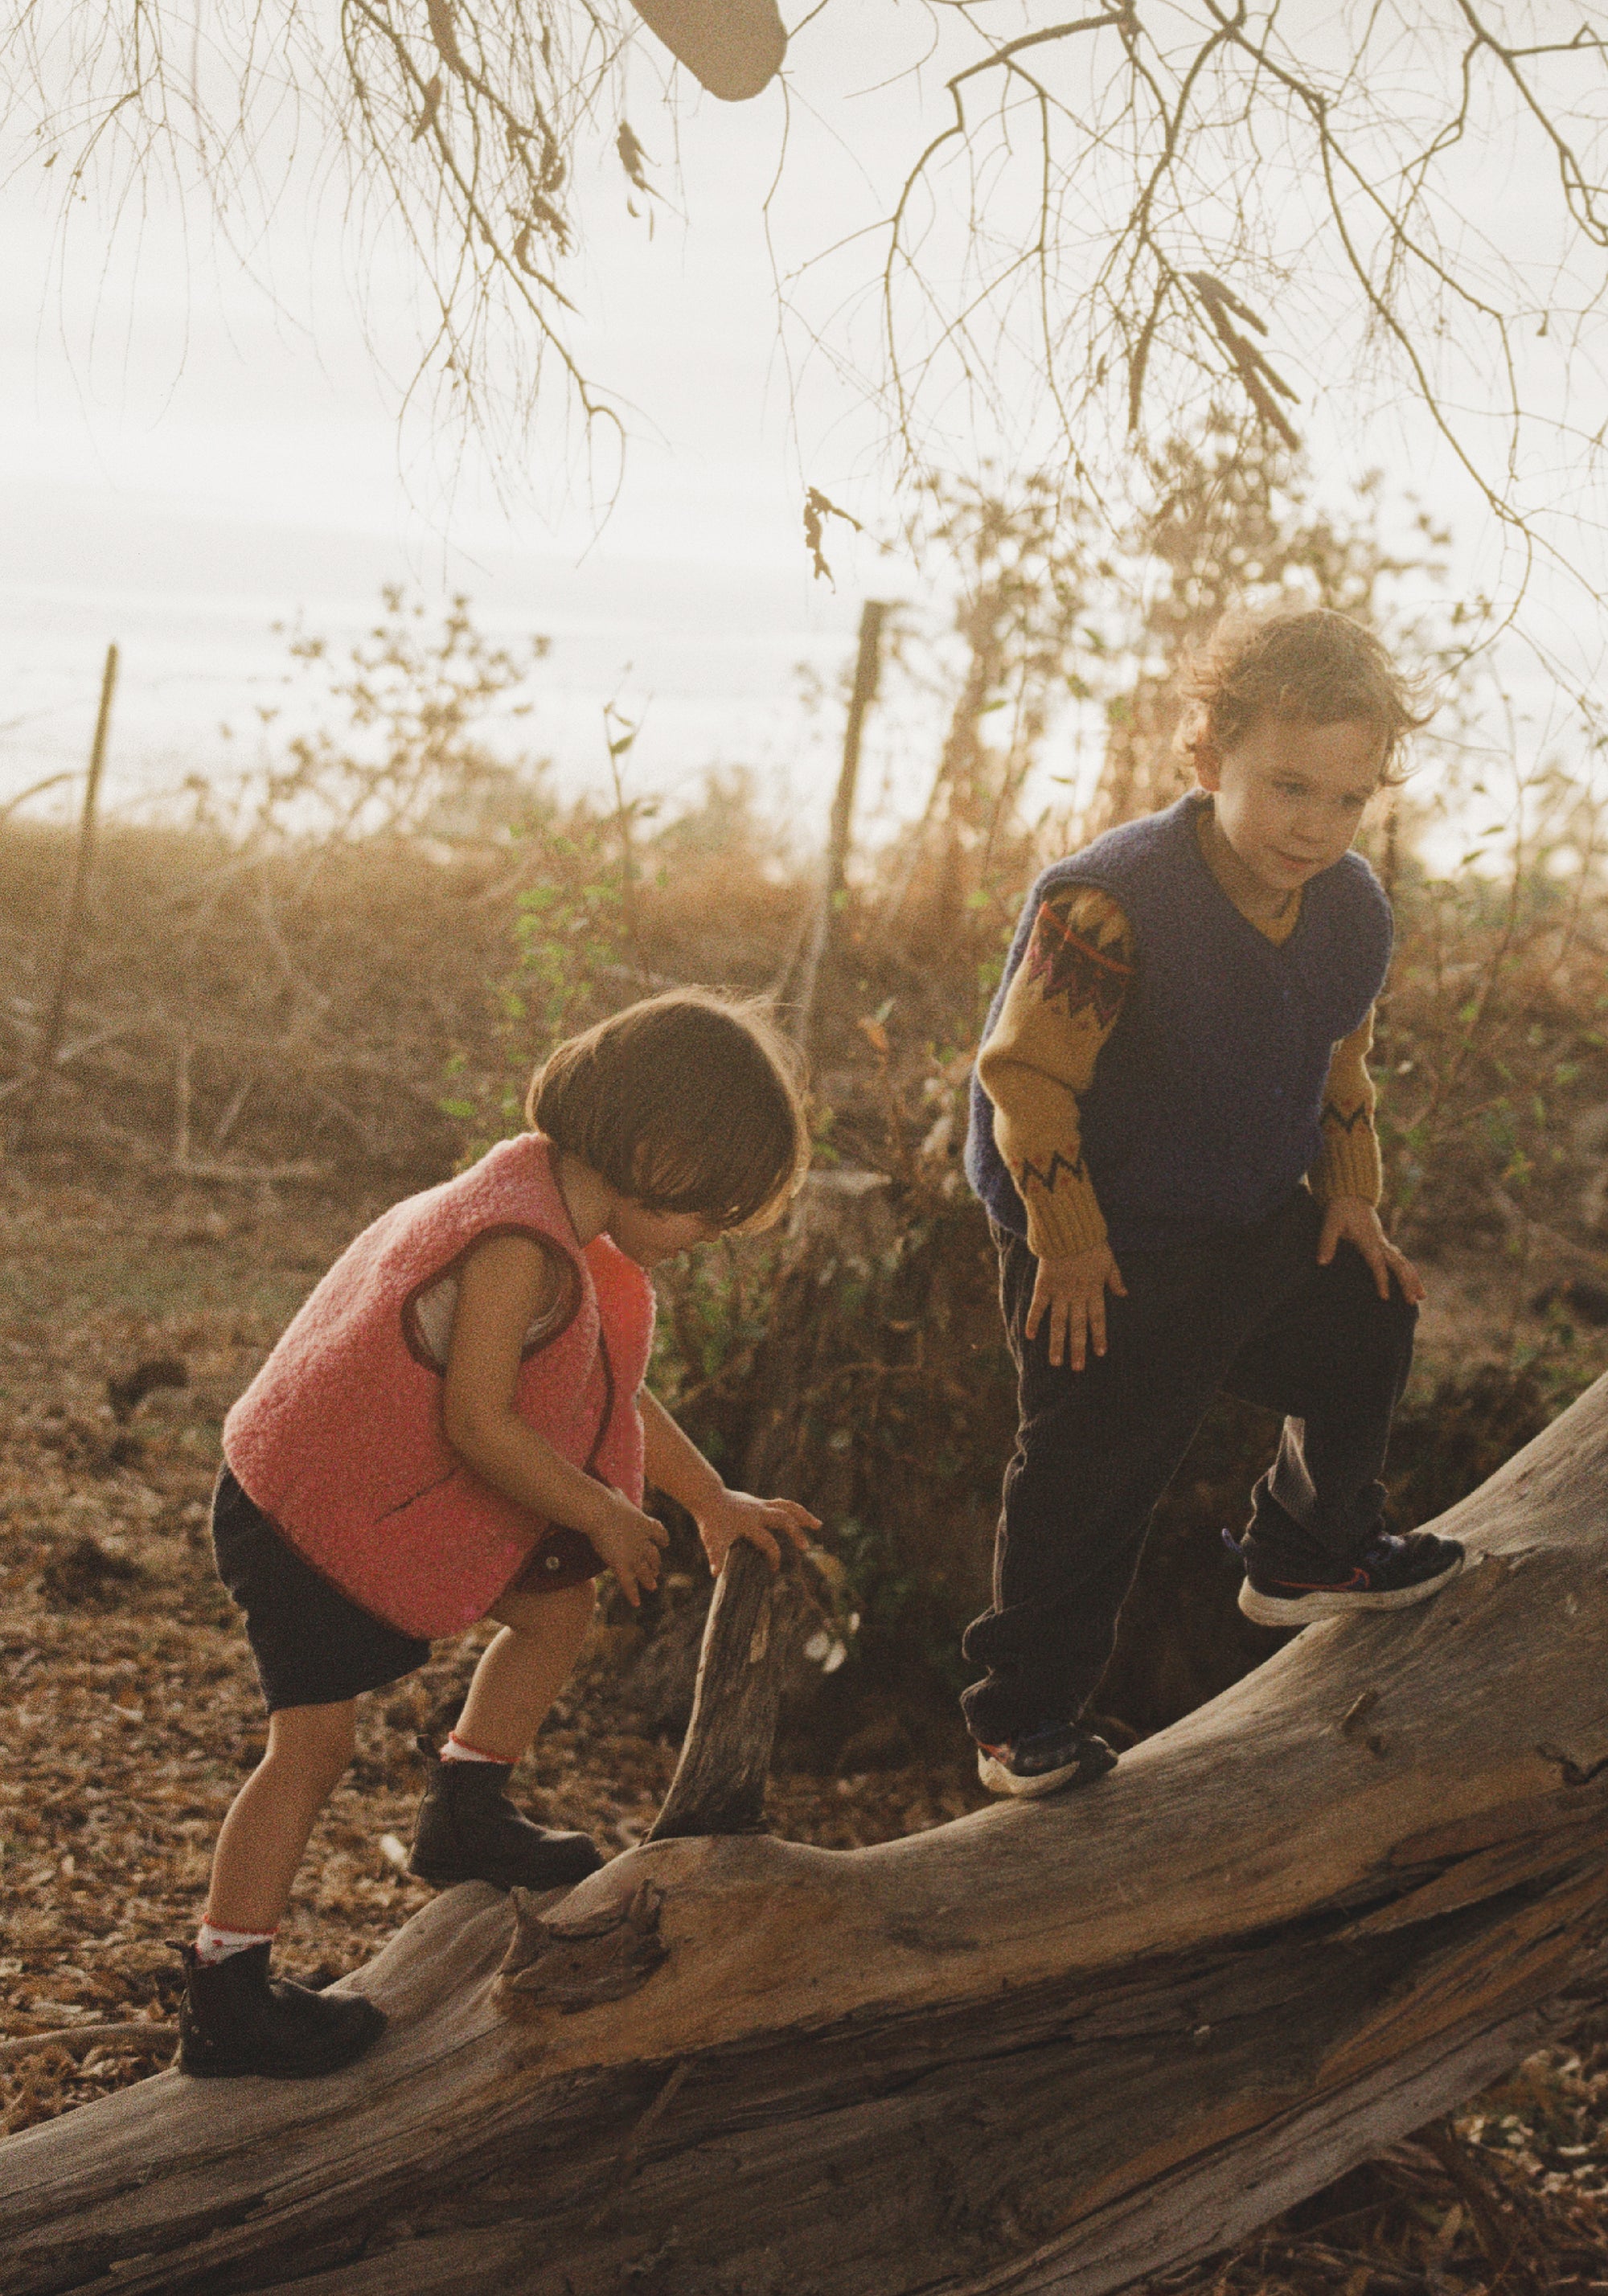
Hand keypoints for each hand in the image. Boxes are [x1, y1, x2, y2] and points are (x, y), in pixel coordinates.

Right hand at [583, 1489, 670, 1607]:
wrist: (600, 1511)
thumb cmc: (605, 1500)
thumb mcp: (616, 1495)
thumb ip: (618, 1496)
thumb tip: (612, 1489)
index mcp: (645, 1523)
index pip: (660, 1533)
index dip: (662, 1540)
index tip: (664, 1544)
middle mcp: (643, 1541)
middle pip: (654, 1556)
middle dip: (655, 1564)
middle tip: (657, 1571)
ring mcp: (634, 1555)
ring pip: (645, 1571)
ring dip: (649, 1580)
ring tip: (652, 1587)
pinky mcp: (621, 1565)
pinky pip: (628, 1583)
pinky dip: (633, 1594)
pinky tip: (636, 1603)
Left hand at [694, 1487, 821, 1574]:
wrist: (707, 1496)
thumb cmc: (710, 1521)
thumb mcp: (711, 1539)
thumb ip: (715, 1555)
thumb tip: (715, 1573)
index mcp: (748, 1523)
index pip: (767, 1541)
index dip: (773, 1556)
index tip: (774, 1569)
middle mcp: (758, 1511)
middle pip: (783, 1519)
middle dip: (795, 1533)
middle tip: (805, 1548)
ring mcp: (761, 1505)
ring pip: (788, 1507)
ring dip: (803, 1515)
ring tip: (818, 1525)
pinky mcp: (762, 1502)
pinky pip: (783, 1504)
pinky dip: (795, 1510)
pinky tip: (803, 1519)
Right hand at [1025, 1243, 1127, 1370]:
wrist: (1069, 1227)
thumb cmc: (1091, 1242)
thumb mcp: (1109, 1260)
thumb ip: (1115, 1279)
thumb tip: (1124, 1294)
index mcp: (1094, 1290)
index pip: (1098, 1319)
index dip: (1098, 1336)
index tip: (1100, 1353)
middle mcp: (1077, 1295)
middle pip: (1077, 1326)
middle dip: (1078, 1348)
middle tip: (1077, 1368)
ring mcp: (1059, 1291)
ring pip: (1058, 1322)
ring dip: (1057, 1343)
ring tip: (1055, 1362)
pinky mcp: (1043, 1284)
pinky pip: (1037, 1306)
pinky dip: (1033, 1320)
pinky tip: (1029, 1336)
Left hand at [1316, 1197, 1425, 1304]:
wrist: (1350, 1195)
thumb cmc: (1339, 1210)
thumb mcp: (1330, 1224)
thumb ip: (1326, 1243)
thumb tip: (1321, 1263)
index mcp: (1368, 1241)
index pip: (1377, 1264)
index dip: (1382, 1280)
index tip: (1385, 1297)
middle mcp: (1380, 1243)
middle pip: (1398, 1265)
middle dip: (1407, 1283)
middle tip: (1412, 1302)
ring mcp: (1383, 1242)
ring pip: (1403, 1262)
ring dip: (1413, 1278)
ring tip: (1422, 1296)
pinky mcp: (1383, 1242)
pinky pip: (1399, 1259)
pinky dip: (1407, 1270)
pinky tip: (1412, 1281)